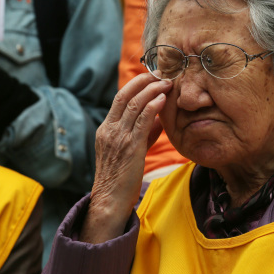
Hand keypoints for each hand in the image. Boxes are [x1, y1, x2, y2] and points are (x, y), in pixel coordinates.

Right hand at [80, 73, 172, 243]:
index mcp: (105, 129)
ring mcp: (118, 137)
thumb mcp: (129, 152)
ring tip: (167, 82)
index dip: (136, 84)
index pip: (119, 98)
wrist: (110, 200)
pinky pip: (141, 120)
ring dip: (152, 90)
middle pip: (124, 95)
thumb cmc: (120, 179)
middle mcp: (109, 129)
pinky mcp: (130, 146)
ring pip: (134, 104)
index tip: (152, 76)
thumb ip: (142, 134)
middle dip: (143, 80)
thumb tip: (158, 120)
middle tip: (161, 72)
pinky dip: (152, 106)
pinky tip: (162, 99)